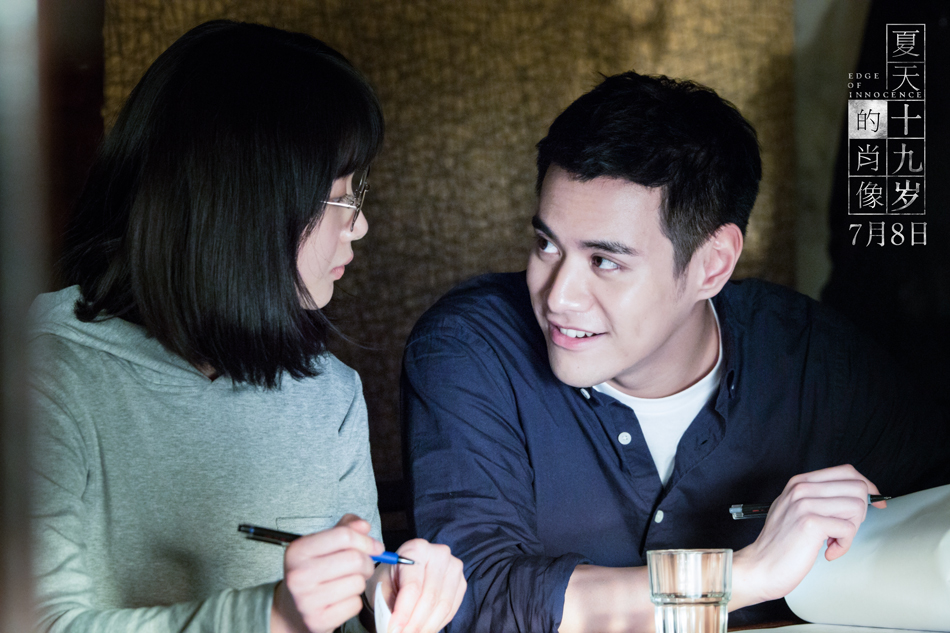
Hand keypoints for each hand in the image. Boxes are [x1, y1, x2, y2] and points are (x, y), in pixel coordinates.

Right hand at [272, 514, 383, 632]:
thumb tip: (363, 526)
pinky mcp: (317, 621)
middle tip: (362, 567)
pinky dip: (354, 601)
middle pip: (355, 560)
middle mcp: (299, 575)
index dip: (366, 540)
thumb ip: (345, 529)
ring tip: (347, 582)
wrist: (292, 609)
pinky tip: (341, 599)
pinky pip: (355, 604)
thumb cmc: (313, 571)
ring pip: (358, 583)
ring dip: (359, 582)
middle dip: (367, 563)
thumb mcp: (322, 544)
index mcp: (298, 550)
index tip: (375, 547)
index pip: (344, 536)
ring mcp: (307, 600)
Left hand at [373, 539, 465, 632]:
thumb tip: (394, 628)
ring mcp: (454, 568)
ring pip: (443, 606)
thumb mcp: (383, 586)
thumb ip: (388, 605)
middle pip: (430, 597)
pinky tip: (424, 629)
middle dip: (415, 623)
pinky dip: (437, 624)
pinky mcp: (461, 583)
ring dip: (426, 627)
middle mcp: (439, 554)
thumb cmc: (393, 576)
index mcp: (416, 549)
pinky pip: (451, 610)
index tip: (394, 629)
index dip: (403, 612)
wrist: (406, 570)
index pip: (412, 586)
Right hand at [731, 464, 884, 608]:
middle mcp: (801, 488)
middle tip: (844, 529)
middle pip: (857, 487)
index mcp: (799, 482)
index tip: (874, 502)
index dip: (867, 486)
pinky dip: (844, 545)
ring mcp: (805, 504)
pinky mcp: (810, 523)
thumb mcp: (794, 510)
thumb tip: (856, 497)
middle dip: (860, 512)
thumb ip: (819, 499)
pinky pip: (848, 529)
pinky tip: (829, 551)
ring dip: (852, 529)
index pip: (846, 471)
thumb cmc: (781, 544)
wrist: (761, 566)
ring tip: (834, 540)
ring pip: (857, 507)